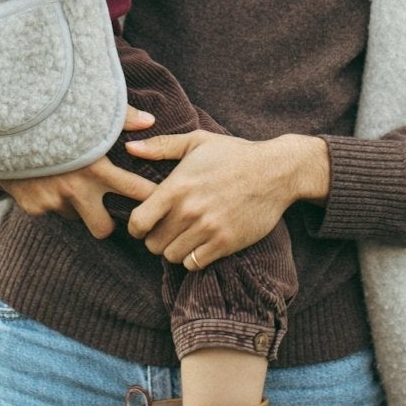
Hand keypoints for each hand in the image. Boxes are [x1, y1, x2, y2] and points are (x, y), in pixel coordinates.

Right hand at [3, 108, 156, 238]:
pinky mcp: (33, 207)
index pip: (136, 193)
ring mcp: (53, 202)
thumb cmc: (53, 115)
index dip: (152, 200)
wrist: (3, 124)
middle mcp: (77, 190)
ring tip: (69, 183)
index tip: (161, 203)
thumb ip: (121, 117)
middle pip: (104, 229)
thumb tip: (150, 121)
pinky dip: (50, 199)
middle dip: (106, 222)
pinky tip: (45, 180)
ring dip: (75, 207)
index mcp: (97, 168)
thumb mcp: (87, 111)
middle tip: (106, 209)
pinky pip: (49, 210)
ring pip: (74, 218)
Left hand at [125, 132, 329, 266]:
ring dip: (175, 249)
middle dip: (156, 238)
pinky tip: (199, 244)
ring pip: (172, 257)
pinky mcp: (226, 243)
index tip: (144, 224)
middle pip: (153, 244)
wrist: (276, 171)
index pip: (138, 222)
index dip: (136, 227)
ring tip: (184, 236)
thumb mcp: (196, 141)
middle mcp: (189, 211)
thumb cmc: (233, 154)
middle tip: (167, 230)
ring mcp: (208, 229)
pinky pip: (194, 264)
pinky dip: (193, 258)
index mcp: (177, 187)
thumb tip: (130, 147)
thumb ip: (160, 146)